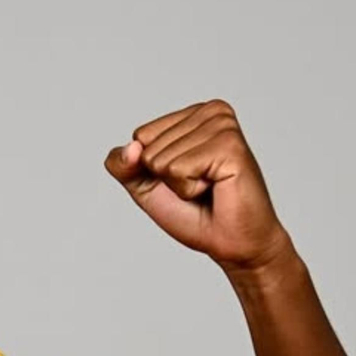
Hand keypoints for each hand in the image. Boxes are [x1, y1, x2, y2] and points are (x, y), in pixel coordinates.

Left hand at [105, 100, 289, 270]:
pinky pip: (178, 169)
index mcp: (194, 114)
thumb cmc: (196, 213)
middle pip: (148, 147)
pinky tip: (215, 188)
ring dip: (180, 185)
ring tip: (209, 188)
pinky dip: (189, 190)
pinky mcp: (230, 145)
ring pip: (161, 159)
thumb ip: (123, 165)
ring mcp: (223, 126)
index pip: (141, 136)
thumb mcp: (146, 186)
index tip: (186, 178)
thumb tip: (131, 148)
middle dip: (167, 179)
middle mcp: (212, 112)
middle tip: (200, 187)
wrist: (232, 243)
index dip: (154, 169)